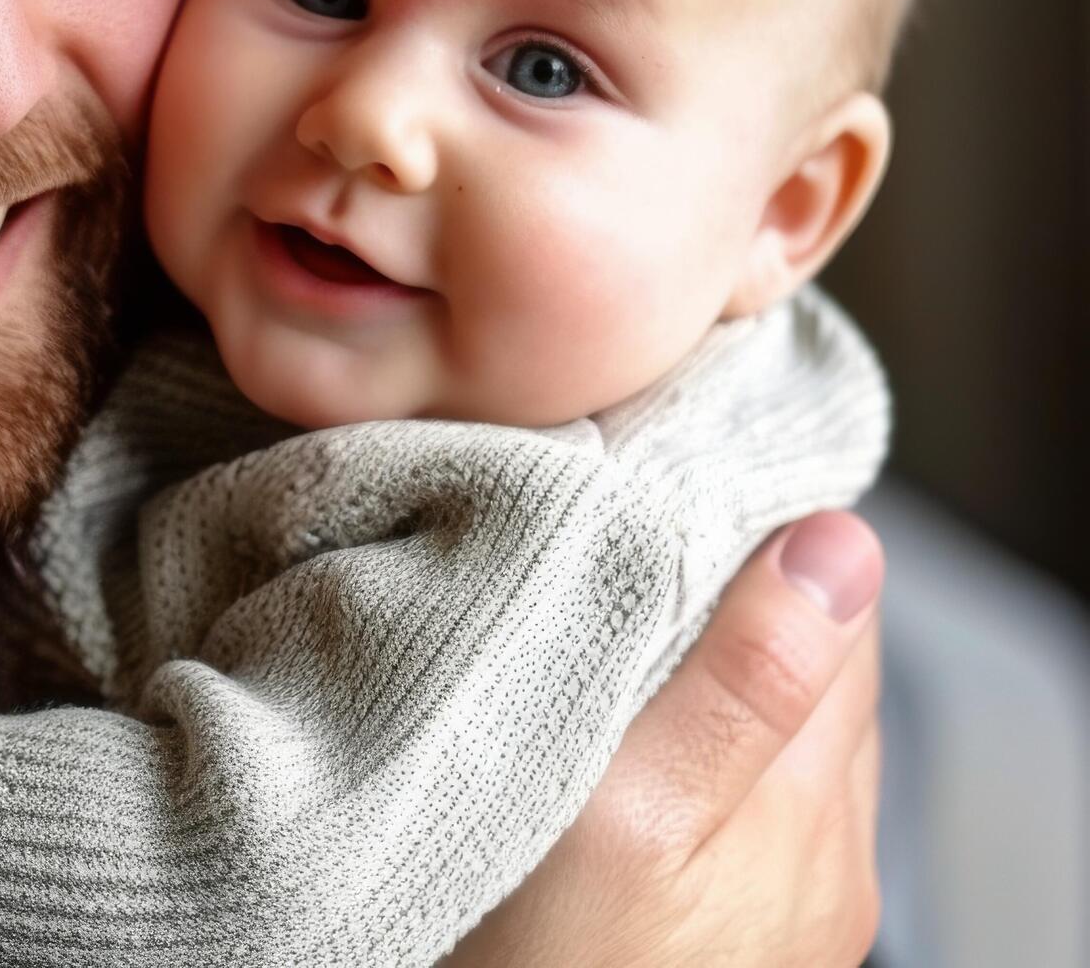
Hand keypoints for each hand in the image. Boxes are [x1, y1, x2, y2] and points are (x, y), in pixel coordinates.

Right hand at [453, 511, 883, 966]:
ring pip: (786, 711)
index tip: (672, 462)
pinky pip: (754, 780)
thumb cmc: (537, 966)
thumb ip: (739, 679)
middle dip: (738, 567)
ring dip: (720, 641)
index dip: (758, 509)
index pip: (836, 593)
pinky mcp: (749, 920)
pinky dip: (707, 718)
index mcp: (806, 800)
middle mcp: (828, 845)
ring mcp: (794, 893)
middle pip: (817, 648)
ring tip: (623, 597)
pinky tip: (632, 713)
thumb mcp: (623, 812)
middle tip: (629, 512)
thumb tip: (842, 542)